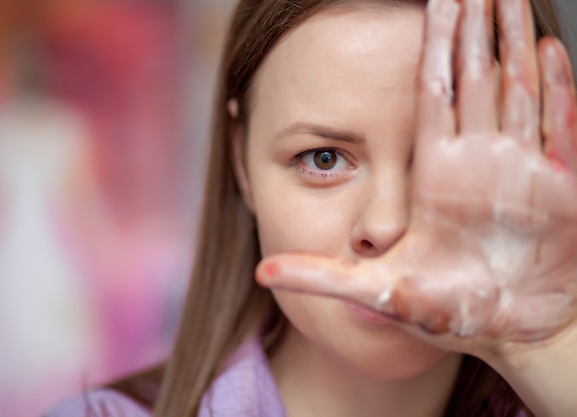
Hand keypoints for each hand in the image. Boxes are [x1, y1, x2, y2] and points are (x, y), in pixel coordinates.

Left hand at [256, 0, 576, 351]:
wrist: (504, 332)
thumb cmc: (443, 310)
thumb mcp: (374, 290)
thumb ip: (319, 276)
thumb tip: (260, 273)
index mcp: (433, 174)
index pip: (430, 93)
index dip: (431, 46)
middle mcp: (477, 162)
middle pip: (474, 76)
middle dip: (475, 25)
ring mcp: (521, 171)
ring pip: (516, 89)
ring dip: (513, 40)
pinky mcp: (562, 192)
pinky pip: (559, 130)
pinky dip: (557, 90)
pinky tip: (547, 48)